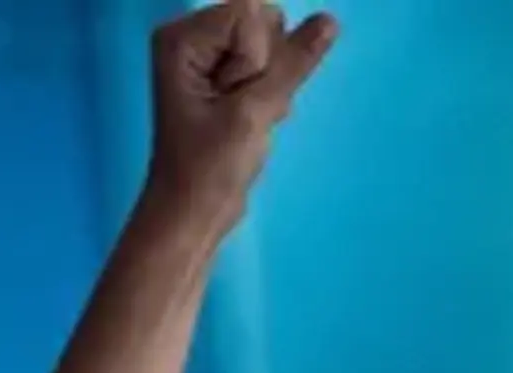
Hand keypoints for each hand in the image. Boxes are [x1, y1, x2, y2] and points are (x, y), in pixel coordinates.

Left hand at [144, 0, 336, 221]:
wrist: (193, 213)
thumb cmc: (211, 168)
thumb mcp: (253, 113)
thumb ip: (292, 64)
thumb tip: (330, 21)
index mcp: (182, 36)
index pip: (250, 13)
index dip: (256, 58)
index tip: (231, 98)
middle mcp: (192, 35)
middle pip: (262, 20)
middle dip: (266, 68)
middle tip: (238, 109)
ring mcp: (209, 55)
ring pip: (273, 43)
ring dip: (272, 83)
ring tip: (245, 117)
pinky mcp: (226, 74)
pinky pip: (272, 64)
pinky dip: (273, 92)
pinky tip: (253, 117)